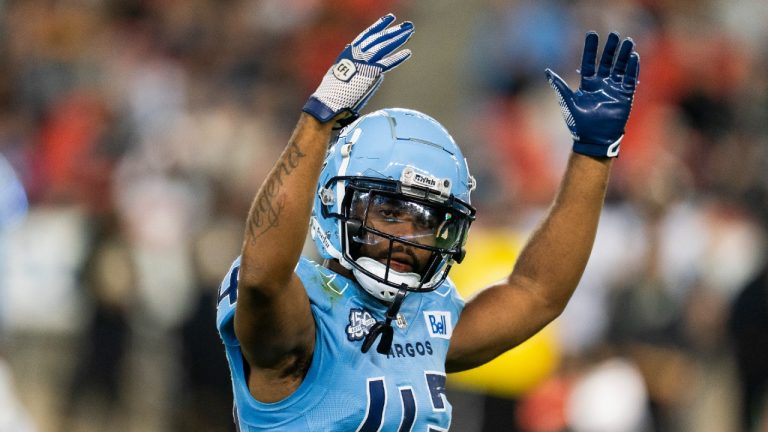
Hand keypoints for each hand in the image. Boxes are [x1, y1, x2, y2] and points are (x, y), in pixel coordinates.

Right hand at [303, 14, 413, 126]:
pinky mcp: (370, 74)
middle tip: (407, 25)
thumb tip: (354, 57)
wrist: (329, 102)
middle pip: (378, 38)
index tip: (388, 20)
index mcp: (349, 53)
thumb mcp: (338, 74)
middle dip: (393, 31)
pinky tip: (407, 52)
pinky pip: (387, 63)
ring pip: (384, 47)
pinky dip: (398, 58)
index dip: (378, 27)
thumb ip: (350, 65)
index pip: (366, 36)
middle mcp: (356, 54)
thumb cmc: (333, 93)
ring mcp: (364, 63)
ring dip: (398, 38)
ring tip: (410, 31)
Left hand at [546, 32, 639, 157]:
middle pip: (607, 62)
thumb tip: (547, 72)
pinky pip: (629, 80)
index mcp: (588, 85)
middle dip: (611, 49)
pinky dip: (632, 69)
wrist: (594, 140)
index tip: (592, 34)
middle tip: (615, 35)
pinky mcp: (625, 96)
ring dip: (624, 55)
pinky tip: (634, 57)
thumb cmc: (580, 124)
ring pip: (620, 68)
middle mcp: (602, 84)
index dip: (591, 49)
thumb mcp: (568, 102)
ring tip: (628, 41)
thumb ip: (560, 86)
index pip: (589, 62)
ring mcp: (614, 90)